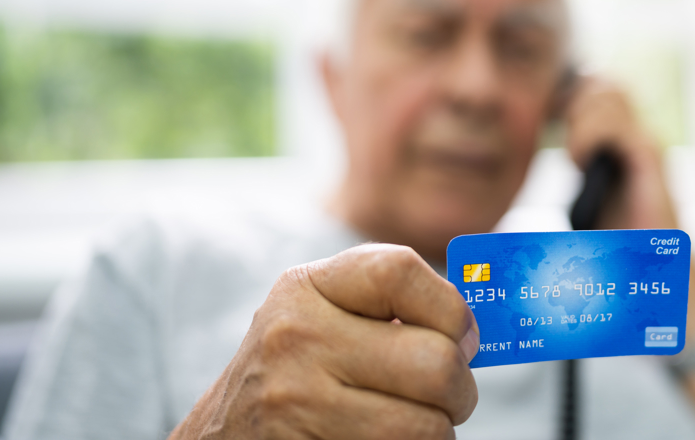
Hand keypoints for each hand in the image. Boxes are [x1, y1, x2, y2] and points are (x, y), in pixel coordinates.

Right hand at [169, 244, 480, 439]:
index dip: (452, 309)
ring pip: (426, 427)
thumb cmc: (296, 369)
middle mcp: (295, 338)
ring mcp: (294, 402)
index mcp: (306, 287)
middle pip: (434, 361)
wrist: (221, 437)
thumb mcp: (323, 315)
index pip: (402, 272)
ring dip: (436, 433)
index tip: (462, 337)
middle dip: (459, 390)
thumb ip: (389, 307)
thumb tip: (473, 329)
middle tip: (449, 397)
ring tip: (412, 424)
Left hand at [564, 77, 694, 338]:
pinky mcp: (650, 161)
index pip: (596, 87)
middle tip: (560, 139)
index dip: (568, 93)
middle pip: (602, 82)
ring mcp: (645, 145)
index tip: (547, 119)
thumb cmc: (620, 246)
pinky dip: (589, 135)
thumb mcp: (586, 202)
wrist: (658, 276)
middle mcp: (637, 135)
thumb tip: (531, 173)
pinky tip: (577, 163)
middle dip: (573, 101)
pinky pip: (618, 126)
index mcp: (622, 141)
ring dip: (580, 117)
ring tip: (572, 157)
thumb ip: (573, 177)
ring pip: (609, 91)